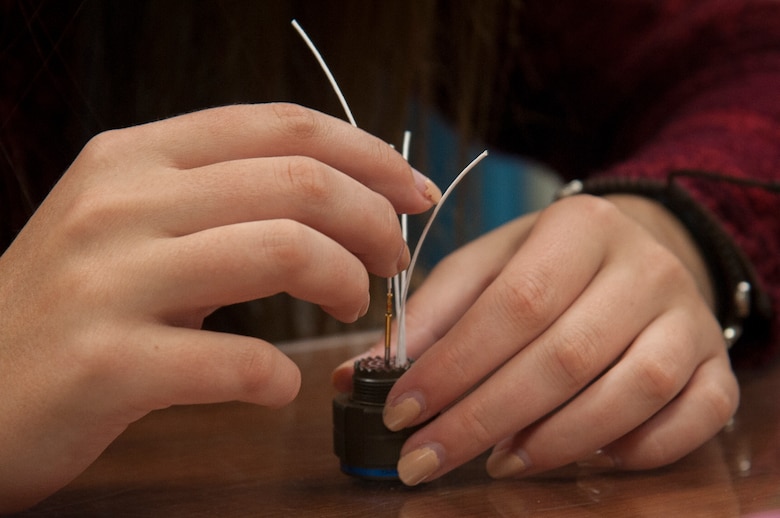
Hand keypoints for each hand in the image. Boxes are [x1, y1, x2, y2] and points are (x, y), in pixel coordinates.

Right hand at [0, 103, 439, 510]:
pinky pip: (235, 359)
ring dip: (347, 282)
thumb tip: (337, 199)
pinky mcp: (106, 363)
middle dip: (376, 222)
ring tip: (354, 309)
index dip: (368, 154)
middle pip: (301, 183)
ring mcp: (109, 279)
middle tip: (394, 262)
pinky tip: (277, 385)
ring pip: (283, 251)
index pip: (284, 128)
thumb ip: (218, 199)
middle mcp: (122, 202)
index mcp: (136, 157)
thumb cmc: (68, 308)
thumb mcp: (130, 225)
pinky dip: (279, 375)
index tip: (414, 191)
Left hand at [334, 193, 737, 484]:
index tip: (402, 411)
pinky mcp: (718, 363)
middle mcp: (644, 266)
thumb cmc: (551, 264)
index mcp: (580, 227)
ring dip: (556, 441)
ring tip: (497, 463)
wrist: (642, 251)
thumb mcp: (489, 266)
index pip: (514, 304)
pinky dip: (640, 449)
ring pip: (631, 390)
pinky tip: (586, 459)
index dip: (454, 365)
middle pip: (564, 354)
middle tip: (426, 459)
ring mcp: (691, 316)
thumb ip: (430, 314)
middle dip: (483, 418)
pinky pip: (696, 417)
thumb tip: (361, 373)